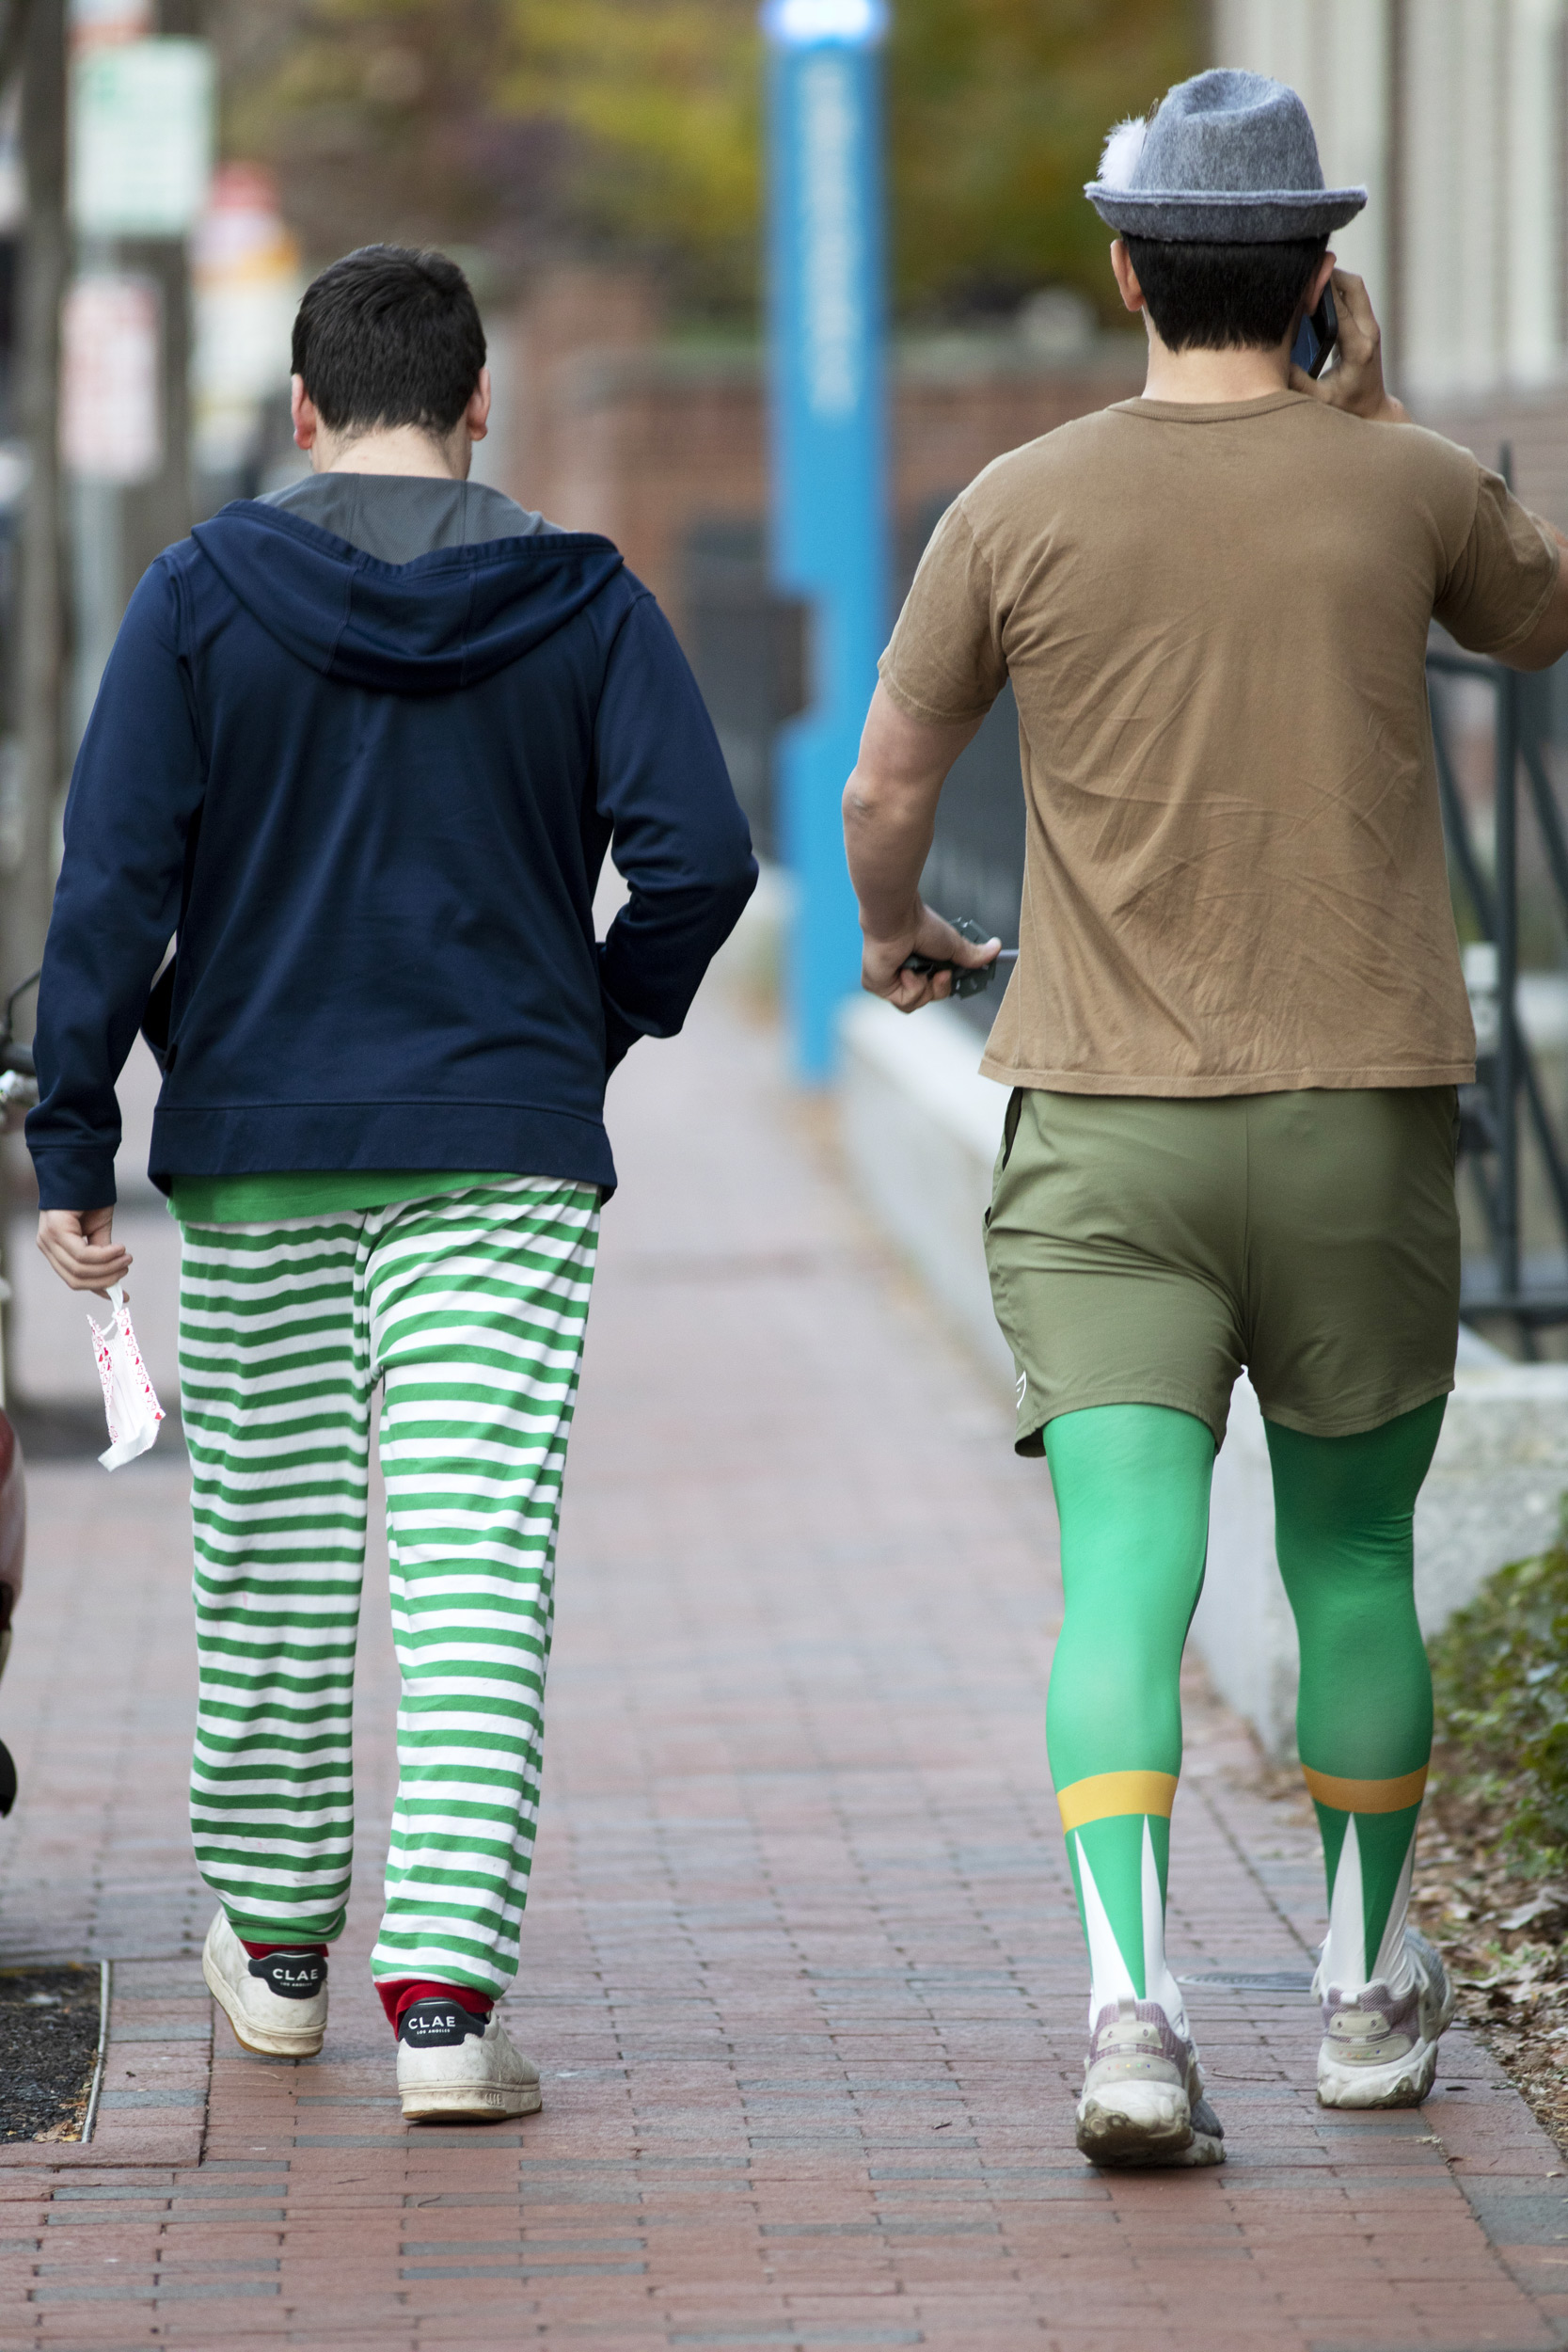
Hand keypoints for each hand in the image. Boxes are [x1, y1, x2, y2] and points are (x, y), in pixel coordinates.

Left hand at [37, 1207, 131, 1295]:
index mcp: (56, 1249)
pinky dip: (104, 1256)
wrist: (83, 1171)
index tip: (123, 1297)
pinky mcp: (55, 1230)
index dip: (99, 1288)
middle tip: (126, 1268)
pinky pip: (82, 1254)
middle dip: (106, 1279)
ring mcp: (48, 1239)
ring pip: (79, 1269)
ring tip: (127, 1258)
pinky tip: (119, 1249)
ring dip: (108, 1267)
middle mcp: (48, 1246)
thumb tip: (112, 1279)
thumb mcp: (98, 1231)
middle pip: (75, 1279)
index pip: (74, 1278)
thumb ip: (100, 1255)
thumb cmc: (90, 1199)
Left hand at [861, 902, 1000, 1013]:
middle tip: (942, 973)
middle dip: (938, 988)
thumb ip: (972, 954)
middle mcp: (902, 972)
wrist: (898, 919)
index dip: (946, 986)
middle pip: (927, 998)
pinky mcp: (878, 985)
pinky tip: (905, 970)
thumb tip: (996, 949)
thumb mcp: (953, 944)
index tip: (956, 977)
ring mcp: (889, 980)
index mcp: (918, 962)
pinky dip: (910, 986)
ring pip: (914, 1004)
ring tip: (918, 968)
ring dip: (922, 987)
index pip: (935, 986)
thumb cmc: (920, 925)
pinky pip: (902, 1001)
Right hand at [1290, 270, 1407, 423]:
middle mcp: (1369, 333)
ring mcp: (1371, 327)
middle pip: (1354, 286)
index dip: (1322, 290)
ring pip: (1355, 287)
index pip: (1339, 309)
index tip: (1302, 278)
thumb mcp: (1320, 401)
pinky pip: (1354, 296)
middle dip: (1331, 274)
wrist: (1372, 409)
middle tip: (1305, 272)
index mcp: (1358, 349)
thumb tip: (1274, 362)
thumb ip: (1298, 383)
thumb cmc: (1346, 406)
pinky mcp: (1368, 325)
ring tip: (1308, 280)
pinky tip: (1317, 292)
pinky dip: (1337, 288)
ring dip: (1335, 278)